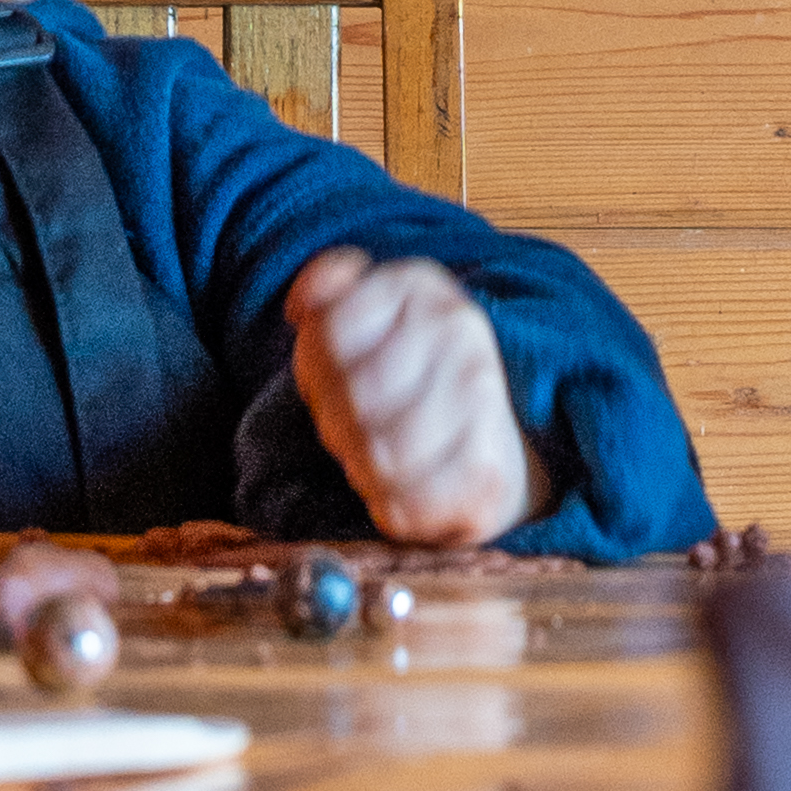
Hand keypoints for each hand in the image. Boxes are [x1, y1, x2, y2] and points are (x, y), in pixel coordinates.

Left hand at [287, 247, 547, 547]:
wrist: (489, 447)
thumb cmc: (405, 381)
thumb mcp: (364, 320)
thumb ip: (326, 292)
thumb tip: (301, 304)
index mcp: (418, 284)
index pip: (328, 333)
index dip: (314, 370)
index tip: (332, 380)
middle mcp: (460, 329)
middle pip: (352, 398)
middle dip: (338, 424)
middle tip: (353, 429)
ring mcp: (483, 395)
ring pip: (378, 453)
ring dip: (363, 466)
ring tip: (376, 457)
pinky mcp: (487, 467)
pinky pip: (404, 502)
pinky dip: (390, 505)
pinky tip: (401, 489)